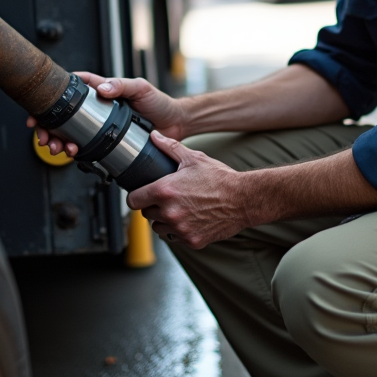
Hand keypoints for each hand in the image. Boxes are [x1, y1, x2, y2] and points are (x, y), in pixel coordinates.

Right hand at [26, 73, 190, 155]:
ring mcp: (101, 125)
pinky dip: (75, 151)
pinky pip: (85, 146)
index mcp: (102, 90)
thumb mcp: (141, 88)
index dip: (52, 97)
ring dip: (59, 141)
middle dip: (49, 127)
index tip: (40, 108)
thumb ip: (122, 85)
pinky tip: (73, 154)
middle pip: (63, 115)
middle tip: (45, 137)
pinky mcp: (107, 141)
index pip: (72, 88)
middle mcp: (98, 108)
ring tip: (59, 148)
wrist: (174, 124)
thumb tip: (102, 89)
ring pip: (70, 132)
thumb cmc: (159, 102)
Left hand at [127, 132, 251, 249]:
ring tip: (179, 209)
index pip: (133, 200)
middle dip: (153, 206)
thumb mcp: (194, 158)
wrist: (244, 199)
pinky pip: (175, 237)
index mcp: (165, 191)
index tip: (142, 194)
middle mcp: (169, 212)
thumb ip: (170, 147)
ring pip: (159, 228)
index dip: (136, 196)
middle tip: (167, 198)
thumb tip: (154, 135)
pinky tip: (191, 219)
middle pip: (146, 215)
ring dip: (164, 220)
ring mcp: (180, 228)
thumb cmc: (220, 178)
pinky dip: (180, 230)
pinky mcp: (191, 240)